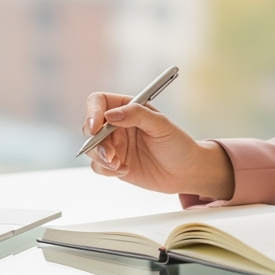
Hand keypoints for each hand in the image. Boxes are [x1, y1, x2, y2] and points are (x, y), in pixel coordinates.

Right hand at [84, 92, 233, 199]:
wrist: (185, 171)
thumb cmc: (178, 144)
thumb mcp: (161, 125)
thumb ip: (137, 115)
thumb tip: (111, 115)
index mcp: (127, 108)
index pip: (99, 102)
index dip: (92, 112)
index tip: (96, 126)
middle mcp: (117, 125)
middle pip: (90, 127)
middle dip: (96, 142)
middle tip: (111, 154)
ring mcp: (114, 145)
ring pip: (91, 148)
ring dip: (101, 158)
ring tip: (119, 165)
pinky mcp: (114, 164)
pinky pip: (98, 166)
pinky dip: (107, 170)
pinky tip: (125, 170)